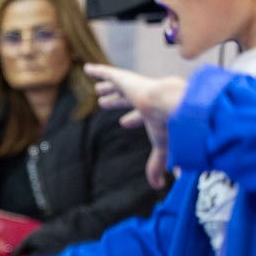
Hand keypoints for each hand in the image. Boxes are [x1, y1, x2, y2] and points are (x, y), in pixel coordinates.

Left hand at [86, 65, 184, 185]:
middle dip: (115, 101)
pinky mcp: (125, 78)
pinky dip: (97, 71)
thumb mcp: (160, 147)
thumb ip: (156, 165)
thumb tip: (157, 186)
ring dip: (107, 88)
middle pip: (125, 100)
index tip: (123, 123)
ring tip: (97, 89)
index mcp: (152, 113)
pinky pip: (107, 72)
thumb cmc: (168, 125)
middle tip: (104, 103)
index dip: (131, 120)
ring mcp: (134, 87)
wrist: (169, 104)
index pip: (139, 116)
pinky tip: (86, 69)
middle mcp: (143, 98)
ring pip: (117, 86)